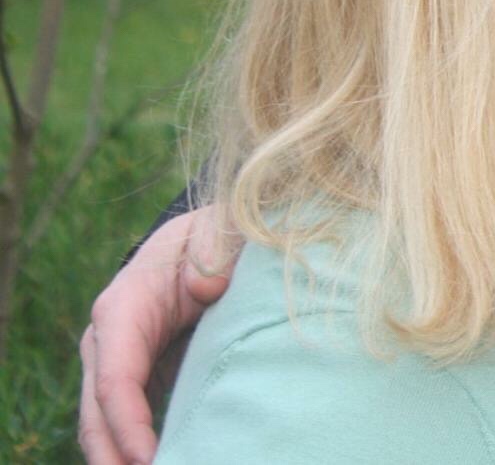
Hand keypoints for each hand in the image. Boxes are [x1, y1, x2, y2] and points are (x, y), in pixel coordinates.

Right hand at [77, 206, 238, 464]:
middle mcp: (109, 342)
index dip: (128, 423)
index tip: (149, 458)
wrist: (209, 239)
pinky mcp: (139, 379)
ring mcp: (118, 364)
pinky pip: (131, 423)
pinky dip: (140, 451)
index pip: (114, 378)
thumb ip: (214, 251)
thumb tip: (206, 287)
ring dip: (122, 459)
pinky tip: (173, 460)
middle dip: (113, 458)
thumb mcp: (218, 230)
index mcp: (123, 308)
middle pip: (98, 415)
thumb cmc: (214, 235)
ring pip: (107, 426)